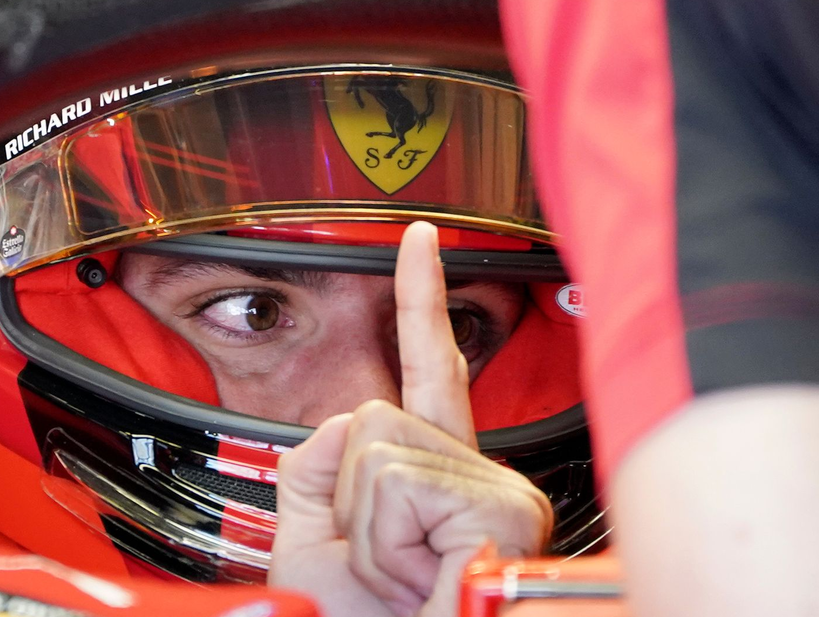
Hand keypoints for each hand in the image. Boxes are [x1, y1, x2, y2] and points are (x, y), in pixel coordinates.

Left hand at [269, 222, 553, 616]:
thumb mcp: (313, 540)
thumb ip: (315, 464)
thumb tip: (345, 418)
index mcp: (436, 476)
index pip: (432, 368)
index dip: (420, 300)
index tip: (418, 240)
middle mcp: (478, 477)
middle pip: (377, 415)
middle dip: (349, 496)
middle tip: (386, 567)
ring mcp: (498, 495)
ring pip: (381, 445)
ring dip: (365, 527)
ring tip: (404, 578)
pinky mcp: (506, 514)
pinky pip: (401, 481)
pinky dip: (384, 539)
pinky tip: (424, 577)